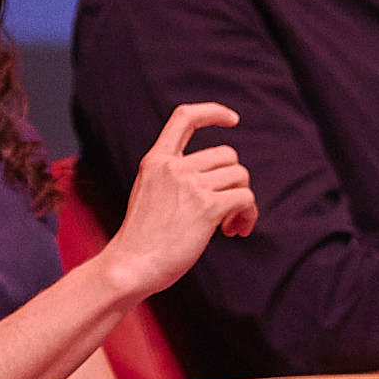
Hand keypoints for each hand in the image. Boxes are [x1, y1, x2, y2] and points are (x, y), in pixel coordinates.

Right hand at [106, 103, 258, 297]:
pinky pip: (245, 199)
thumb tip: (216, 175)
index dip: (213, 112)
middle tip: (227, 209)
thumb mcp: (147, 191)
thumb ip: (171, 176)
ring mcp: (190, 185)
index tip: (232, 119)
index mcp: (156, 160)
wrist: (131, 266)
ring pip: (240, 176)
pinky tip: (234, 231)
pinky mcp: (207, 207)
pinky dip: (248, 215)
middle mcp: (173, 167)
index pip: (185, 117)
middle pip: (227, 154)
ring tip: (229, 224)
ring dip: (242, 201)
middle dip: (233, 180)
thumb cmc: (141, 239)